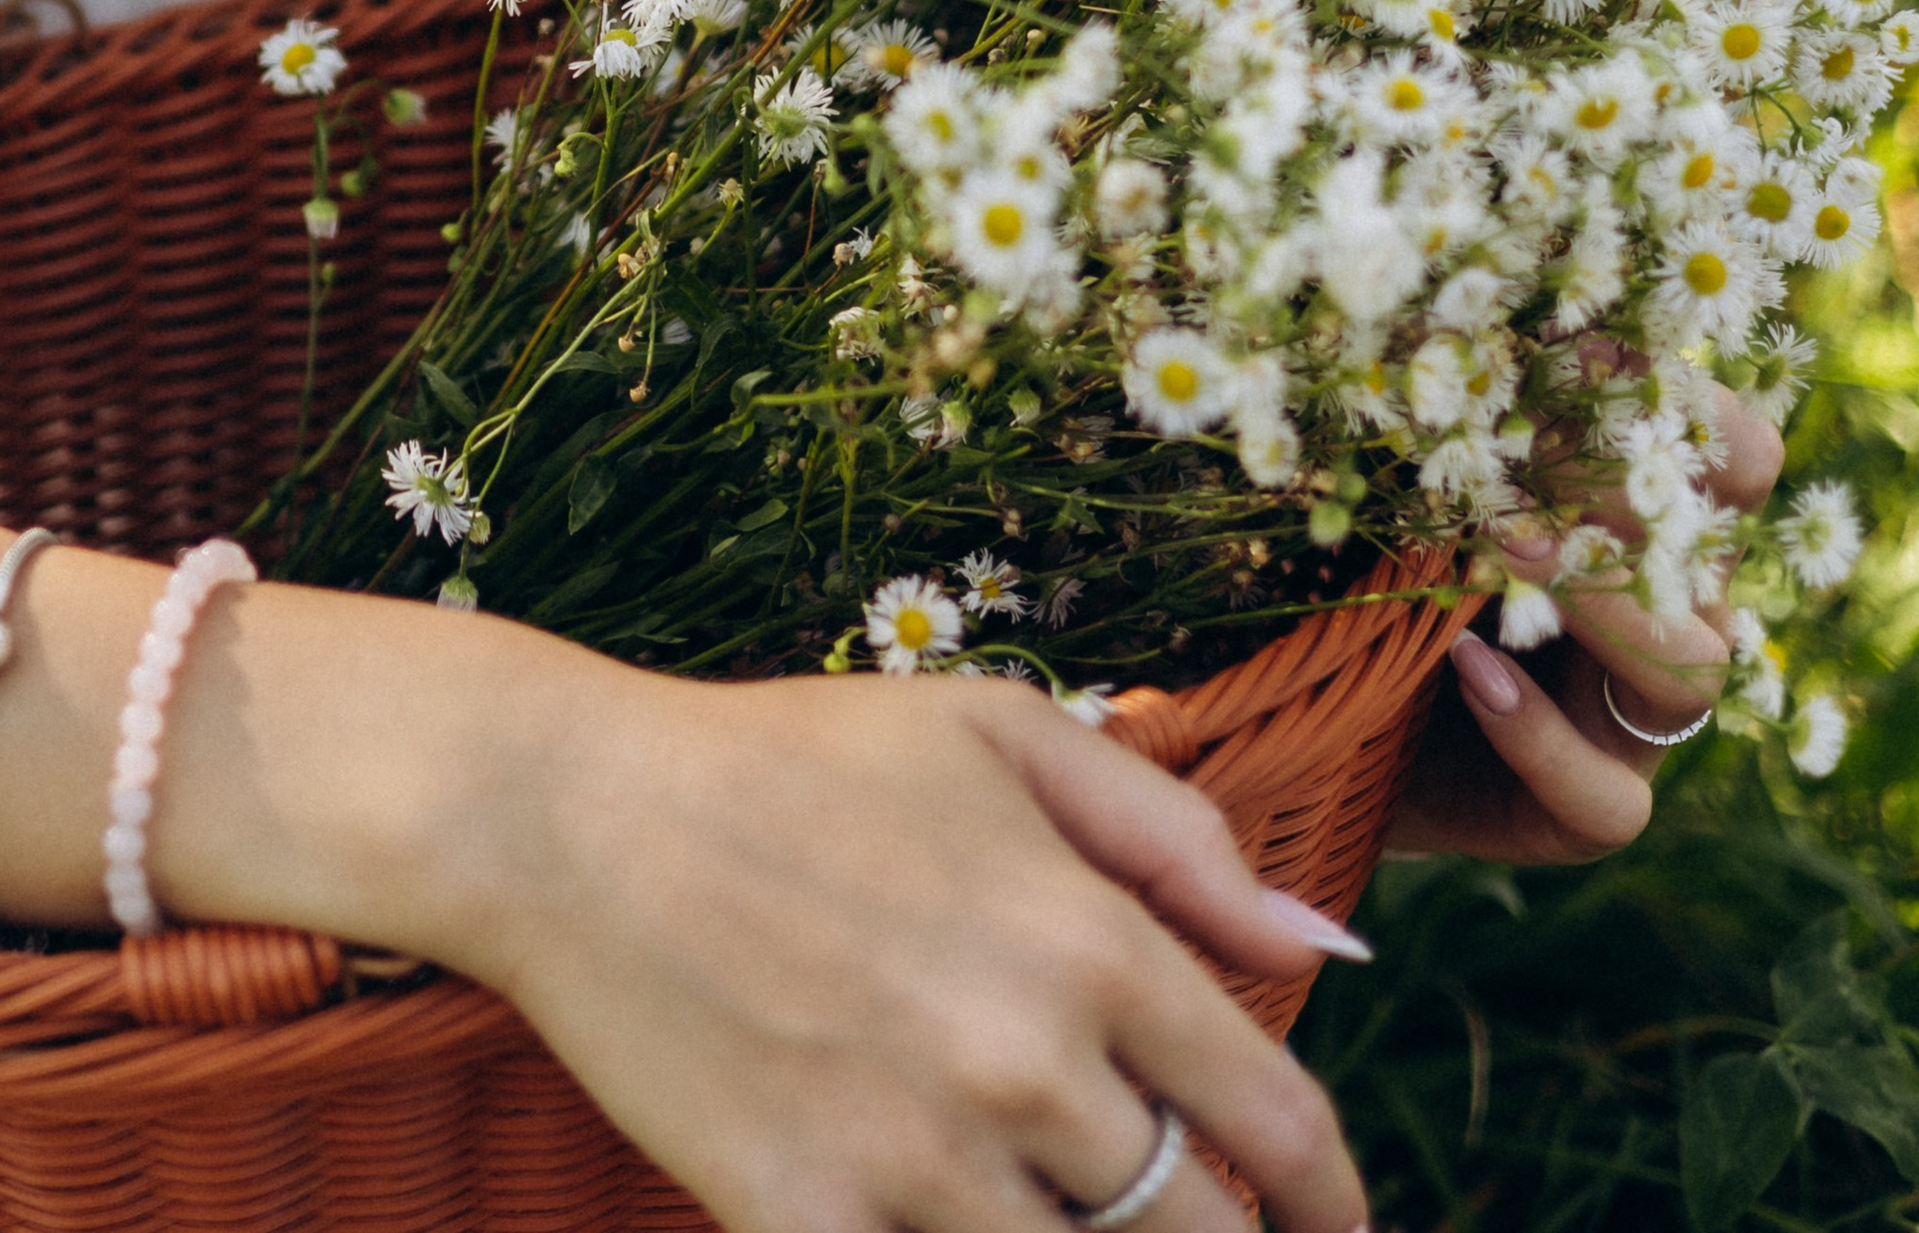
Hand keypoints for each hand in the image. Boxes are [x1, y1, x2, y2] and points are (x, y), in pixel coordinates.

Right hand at [471, 656, 1375, 1232]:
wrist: (576, 814)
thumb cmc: (796, 758)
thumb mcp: (1000, 735)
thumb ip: (1177, 838)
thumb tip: (1324, 948)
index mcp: (1090, 940)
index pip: (1277, 1123)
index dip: (1336, 1201)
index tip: (1343, 1231)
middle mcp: (1027, 1062)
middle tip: (1188, 1227)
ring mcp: (915, 1158)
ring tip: (1053, 1211)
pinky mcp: (803, 1223)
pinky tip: (947, 1230)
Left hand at [1386, 380, 1782, 865]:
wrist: (1343, 714)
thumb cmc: (1397, 563)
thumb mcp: (1428, 479)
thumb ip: (1465, 420)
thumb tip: (1452, 320)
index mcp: (1660, 525)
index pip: (1737, 455)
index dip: (1680, 399)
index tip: (1582, 347)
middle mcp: (1677, 618)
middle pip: (1715, 547)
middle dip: (1626, 481)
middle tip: (1524, 434)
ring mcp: (1640, 721)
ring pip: (1688, 668)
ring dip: (1601, 596)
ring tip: (1504, 541)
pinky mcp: (1595, 809)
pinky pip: (1602, 790)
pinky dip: (1533, 730)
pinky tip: (1467, 667)